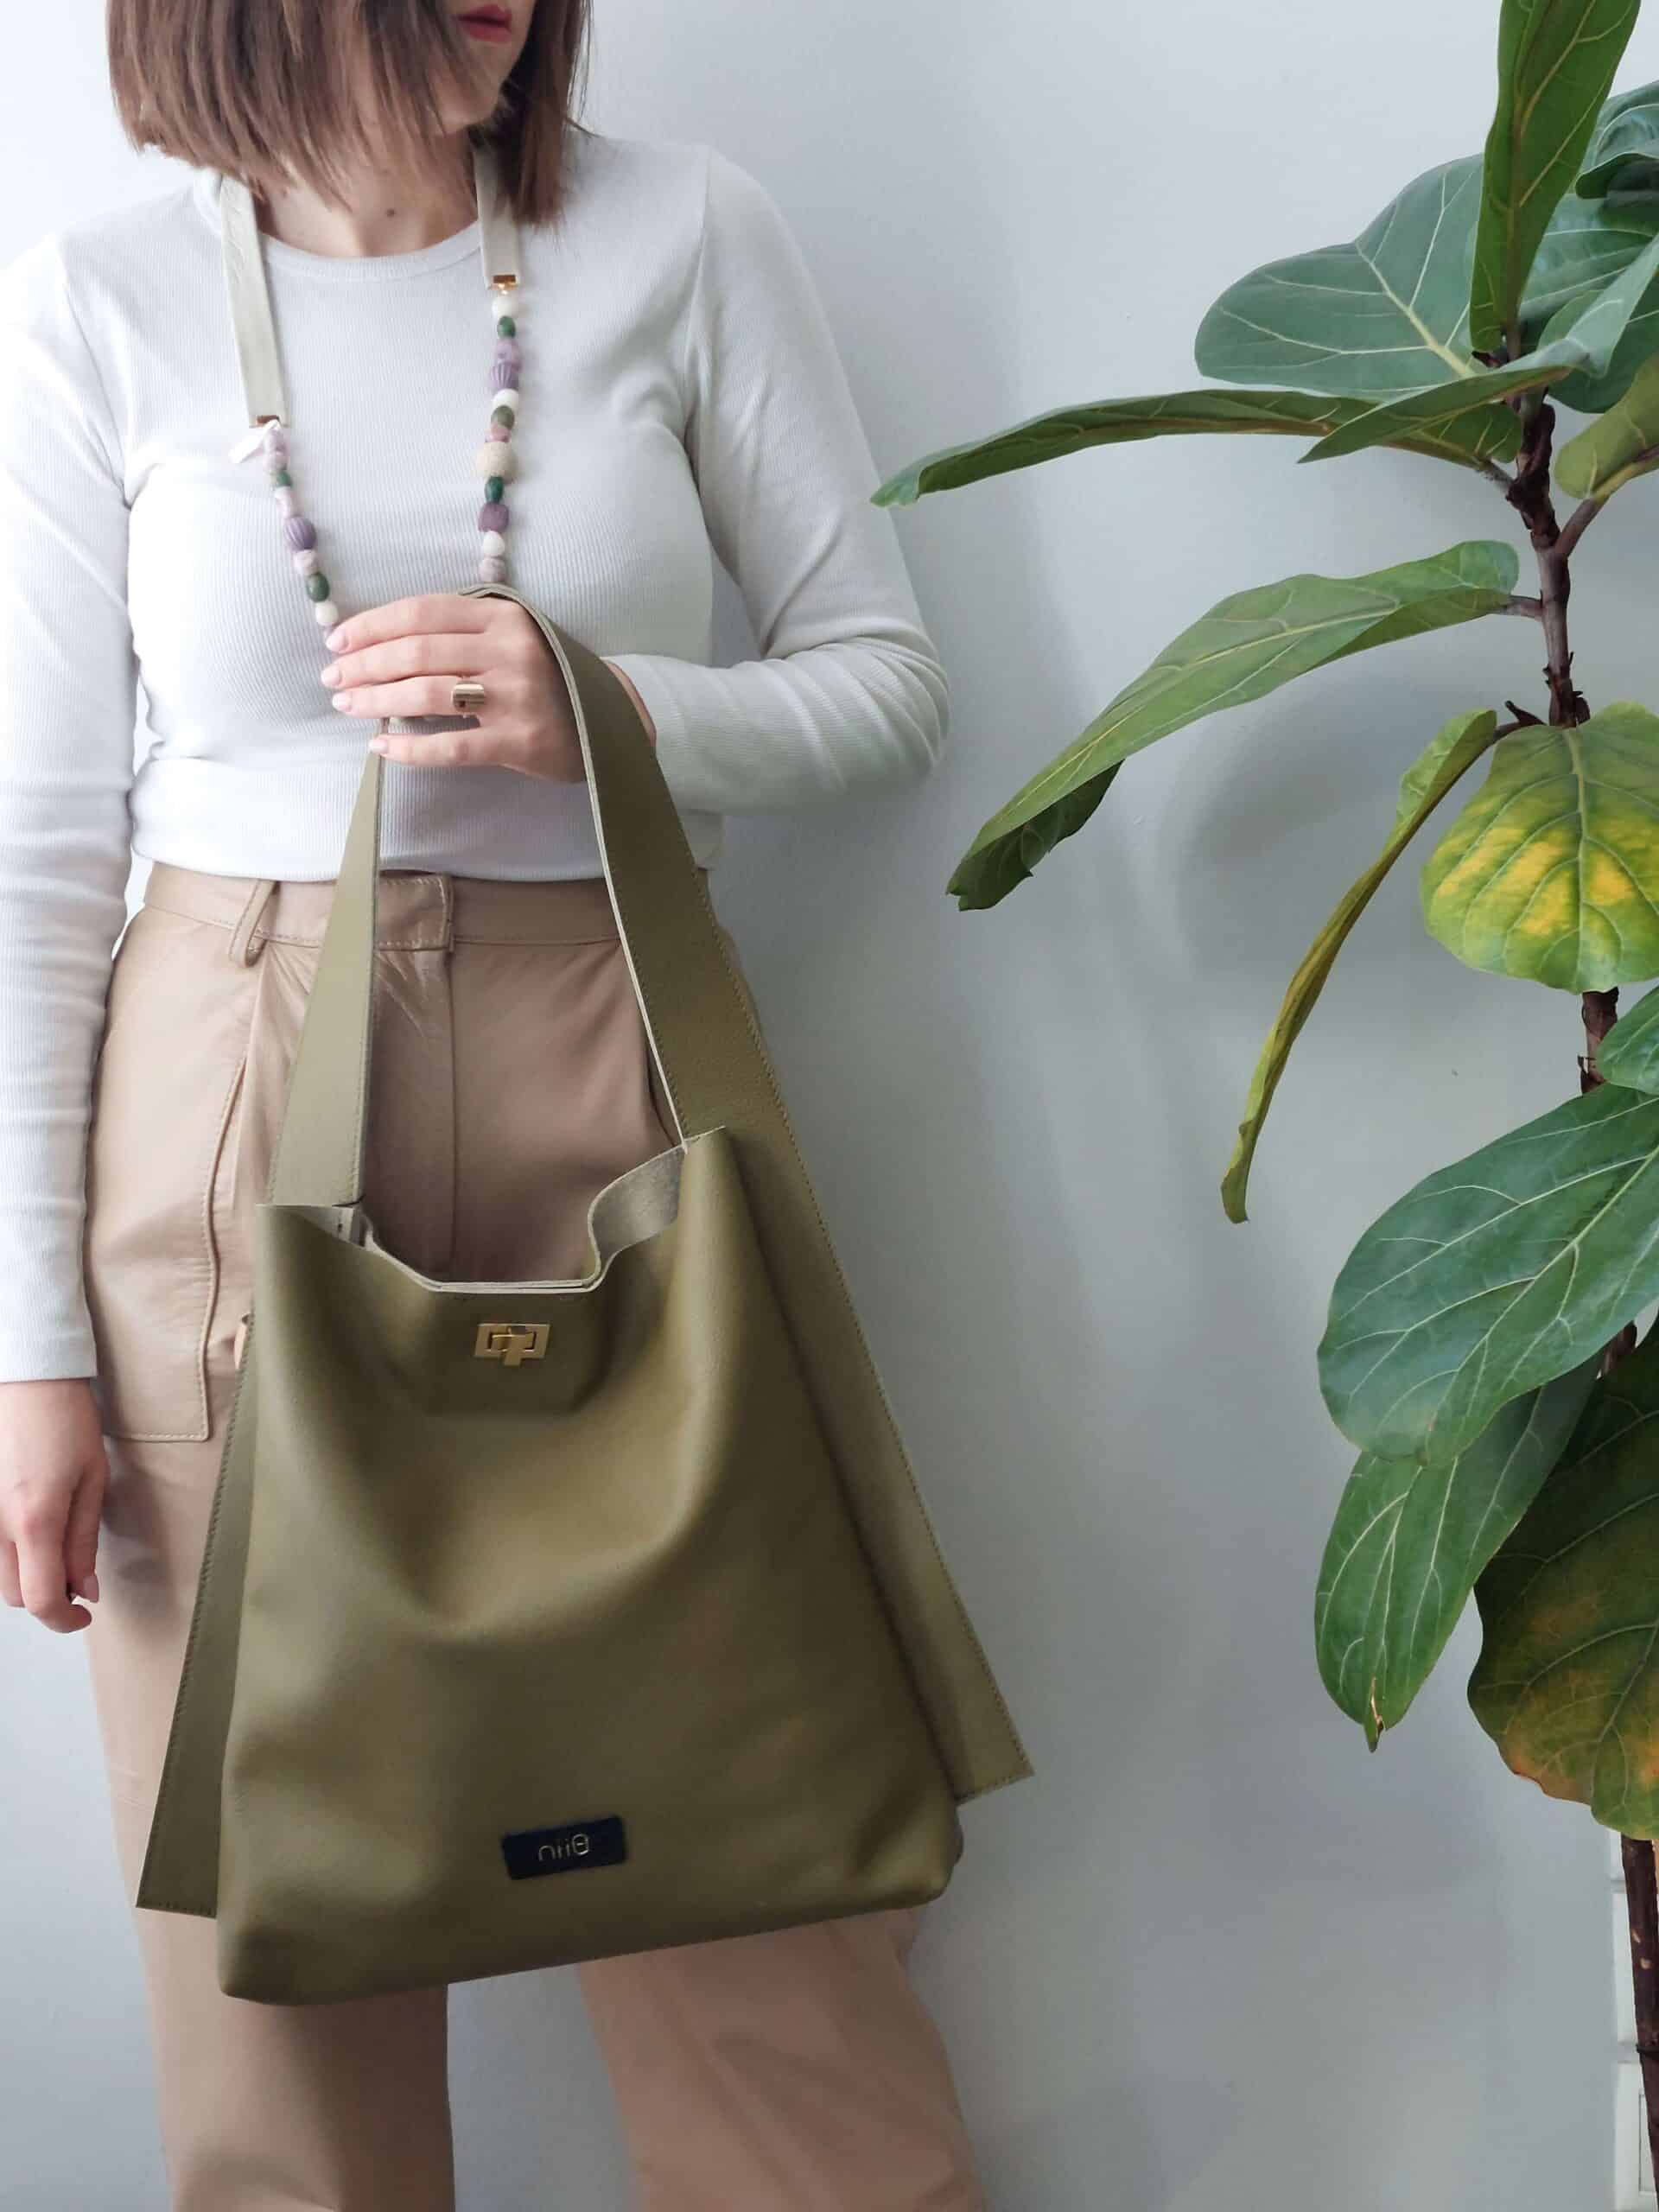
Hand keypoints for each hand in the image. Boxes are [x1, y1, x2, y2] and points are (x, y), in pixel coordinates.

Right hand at [0, 1378, 106, 1633]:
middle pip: (15, 1596)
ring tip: (54, 1542)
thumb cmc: (65, 1421)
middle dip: (48, 1595)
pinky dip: (9, 1553)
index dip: (65, 1621)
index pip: (42, 1600)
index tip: (84, 1616)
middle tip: (77, 1574)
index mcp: (34, 1521)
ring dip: (26, 1575)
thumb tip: (86, 1590)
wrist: (27, 1380)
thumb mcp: (92, 1480)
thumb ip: (84, 1541)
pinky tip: (30, 1529)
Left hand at [320, 593, 655, 776]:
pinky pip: (451, 746)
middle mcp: (510, 652)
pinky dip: (409, 748)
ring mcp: (515, 698)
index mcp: (504, 617)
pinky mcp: (517, 742)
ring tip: (347, 705)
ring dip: (377, 700)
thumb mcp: (513, 636)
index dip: (373, 625)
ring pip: (427, 695)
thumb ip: (462, 631)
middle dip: (365, 665)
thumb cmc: (547, 676)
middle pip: (418, 652)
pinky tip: (380, 748)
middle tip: (333, 677)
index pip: (423, 612)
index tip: (338, 640)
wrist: (609, 720)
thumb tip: (382, 642)